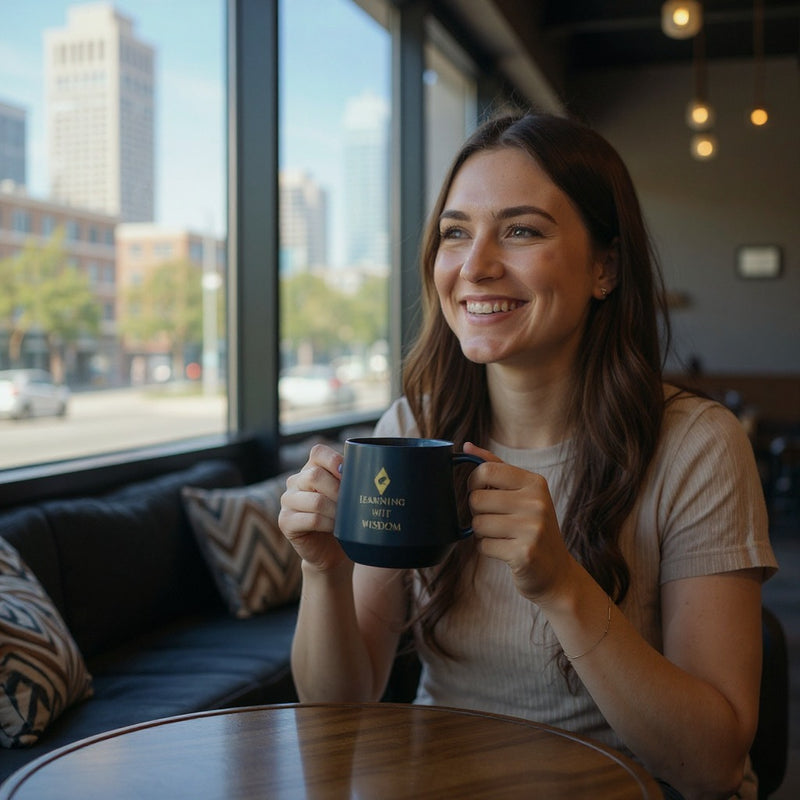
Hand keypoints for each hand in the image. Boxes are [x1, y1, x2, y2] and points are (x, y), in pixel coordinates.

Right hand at [279, 444, 351, 573]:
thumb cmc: (344, 519)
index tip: (349, 475)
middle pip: (315, 476)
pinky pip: (312, 519)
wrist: (331, 550)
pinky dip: (329, 524)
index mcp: (310, 469)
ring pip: (316, 500)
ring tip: (346, 519)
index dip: (335, 460)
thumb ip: (352, 480)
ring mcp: (287, 501)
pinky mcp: (285, 521)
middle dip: (339, 490)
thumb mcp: (348, 496)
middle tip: (352, 503)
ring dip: (336, 511)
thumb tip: (370, 468)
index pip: (318, 452)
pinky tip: (335, 528)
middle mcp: (295, 481)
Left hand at [464, 442, 578, 604]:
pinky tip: (506, 551)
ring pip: (477, 524)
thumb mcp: (521, 493)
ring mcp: (532, 529)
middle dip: (477, 512)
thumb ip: (495, 467)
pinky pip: (483, 546)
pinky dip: (488, 550)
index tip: (480, 492)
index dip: (473, 483)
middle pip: (476, 499)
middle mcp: (536, 503)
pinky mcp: (524, 554)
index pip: (486, 470)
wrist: (556, 573)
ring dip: (483, 533)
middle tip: (494, 519)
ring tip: (503, 536)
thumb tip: (466, 446)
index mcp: (534, 483)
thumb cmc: (532, 528)